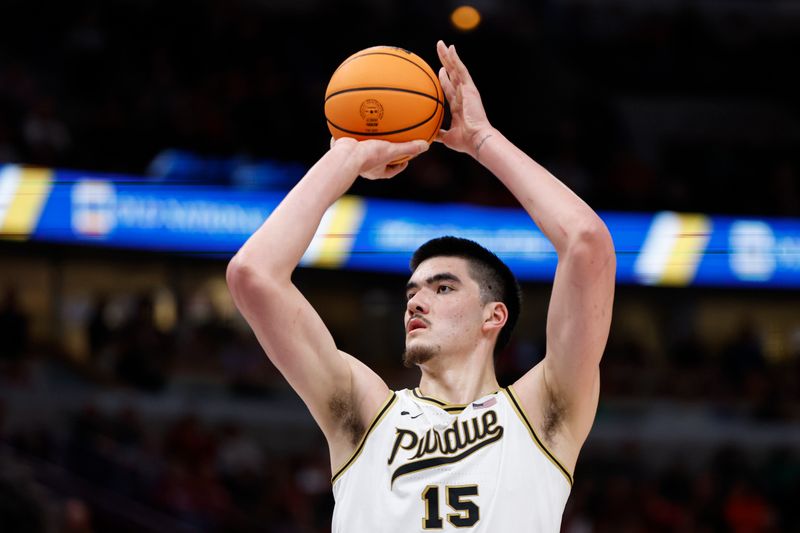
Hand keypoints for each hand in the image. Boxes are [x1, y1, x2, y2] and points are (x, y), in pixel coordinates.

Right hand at [331, 137, 428, 179]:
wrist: (344, 155)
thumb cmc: (367, 157)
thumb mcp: (392, 151)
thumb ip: (408, 148)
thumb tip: (426, 145)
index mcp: (376, 171)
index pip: (391, 171)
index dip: (399, 166)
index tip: (406, 159)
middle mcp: (365, 167)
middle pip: (378, 160)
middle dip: (384, 153)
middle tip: (391, 145)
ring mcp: (353, 158)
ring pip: (363, 150)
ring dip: (368, 142)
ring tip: (373, 130)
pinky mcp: (344, 148)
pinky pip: (351, 139)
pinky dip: (354, 131)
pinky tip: (357, 119)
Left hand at [436, 40, 493, 159]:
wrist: (476, 139)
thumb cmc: (465, 141)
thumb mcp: (447, 138)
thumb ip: (438, 134)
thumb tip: (427, 137)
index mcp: (459, 105)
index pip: (450, 89)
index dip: (445, 80)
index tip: (439, 72)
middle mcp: (463, 95)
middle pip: (452, 75)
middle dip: (446, 63)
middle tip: (440, 51)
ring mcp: (467, 90)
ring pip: (456, 69)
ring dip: (448, 56)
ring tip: (441, 44)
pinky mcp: (469, 87)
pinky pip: (461, 69)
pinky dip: (455, 58)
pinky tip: (450, 48)